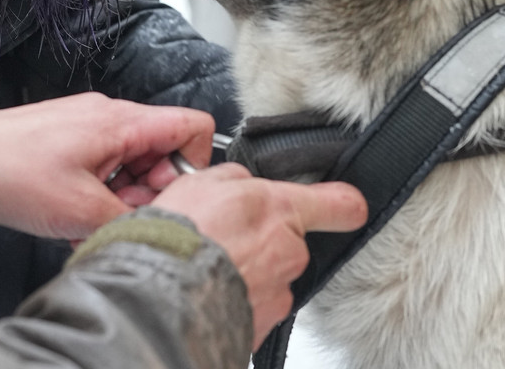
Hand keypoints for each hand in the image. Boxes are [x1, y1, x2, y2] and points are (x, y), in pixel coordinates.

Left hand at [0, 93, 214, 238]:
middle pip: (161, 151)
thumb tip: (160, 222)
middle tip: (122, 216)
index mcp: (121, 121)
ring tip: (90, 222)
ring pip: (131, 165)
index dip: (192, 165)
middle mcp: (108, 118)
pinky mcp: (65, 146)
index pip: (192, 126)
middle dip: (150, 191)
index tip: (168, 197)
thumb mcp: (81, 211)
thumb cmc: (7, 172)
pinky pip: (102, 171)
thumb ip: (132, 216)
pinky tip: (72, 220)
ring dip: (120, 198)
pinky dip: (97, 197)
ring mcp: (86, 130)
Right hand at [152, 164, 367, 348]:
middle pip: (292, 243)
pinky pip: (255, 305)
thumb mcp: (200, 182)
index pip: (341, 205)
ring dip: (246, 271)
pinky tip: (208, 288)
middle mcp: (288, 252)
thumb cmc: (176, 238)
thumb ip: (235, 178)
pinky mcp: (263, 325)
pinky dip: (236, 298)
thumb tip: (243, 182)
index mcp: (279, 210)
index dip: (345, 205)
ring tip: (209, 265)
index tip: (347, 206)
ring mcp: (278, 292)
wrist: (158, 296)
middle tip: (225, 237)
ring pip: (271, 276)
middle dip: (264, 240)